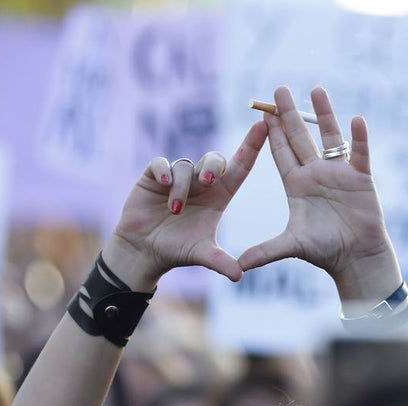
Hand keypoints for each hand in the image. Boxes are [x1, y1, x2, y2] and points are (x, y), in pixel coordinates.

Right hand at [105, 122, 268, 290]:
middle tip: (208, 182)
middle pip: (215, 159)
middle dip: (213, 165)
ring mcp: (178, 177)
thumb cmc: (177, 250)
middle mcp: (201, 182)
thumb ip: (220, 262)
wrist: (144, 251)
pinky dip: (164, 171)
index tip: (263, 126)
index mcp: (219, 196)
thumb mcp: (201, 255)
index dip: (251, 146)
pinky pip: (162, 163)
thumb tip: (239, 276)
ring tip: (174, 210)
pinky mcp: (154, 176)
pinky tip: (163, 184)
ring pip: (186, 165)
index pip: (240, 167)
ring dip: (182, 186)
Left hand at [238, 86, 401, 301]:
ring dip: (323, 114)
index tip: (262, 111)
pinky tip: (356, 119)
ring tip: (315, 89)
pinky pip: (359, 152)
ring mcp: (339, 172)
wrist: (355, 257)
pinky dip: (359, 137)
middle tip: (278, 90)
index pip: (281, 152)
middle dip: (289, 114)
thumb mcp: (292, 246)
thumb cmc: (325, 251)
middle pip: (300, 137)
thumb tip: (239, 265)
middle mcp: (316, 173)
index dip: (272, 132)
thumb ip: (266, 251)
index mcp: (297, 184)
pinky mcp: (360, 178)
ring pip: (329, 137)